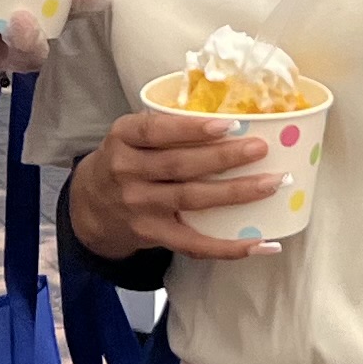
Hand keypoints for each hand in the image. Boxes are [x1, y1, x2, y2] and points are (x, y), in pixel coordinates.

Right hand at [66, 107, 296, 261]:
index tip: (230, 124)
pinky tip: (262, 244)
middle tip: (261, 149)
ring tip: (271, 183)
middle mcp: (127, 172)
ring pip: (192, 199)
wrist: (90, 206)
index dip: (192, 128)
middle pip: (180, 165)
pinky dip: (230, 247)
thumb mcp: (130, 135)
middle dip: (224, 157)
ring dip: (236, 192)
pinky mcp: (152, 235)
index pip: (155, 131)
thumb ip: (165, 125)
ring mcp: (139, 206)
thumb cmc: (125, 161)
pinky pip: (194, 243)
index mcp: (122, 138)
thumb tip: (230, 117)